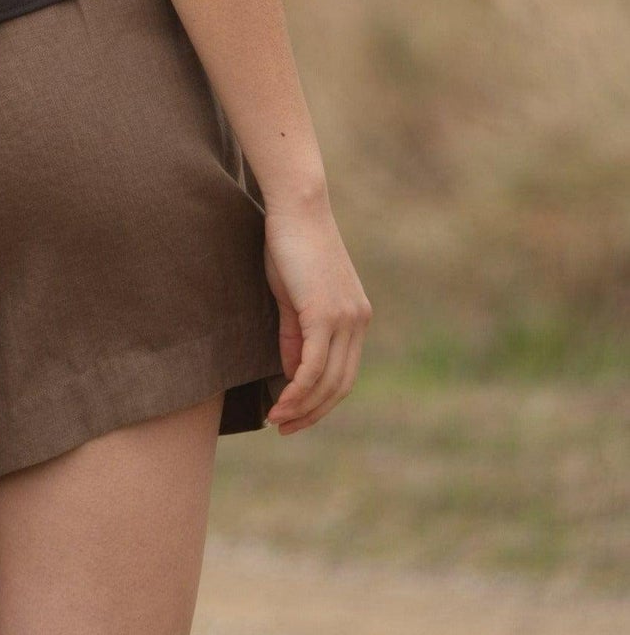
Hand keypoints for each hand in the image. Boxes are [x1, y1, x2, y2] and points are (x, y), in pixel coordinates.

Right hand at [262, 192, 370, 434]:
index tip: (296, 414)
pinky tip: (281, 402)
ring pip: (328, 381)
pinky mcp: (326, 315)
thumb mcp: (292, 295)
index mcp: (356, 317)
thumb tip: (294, 374)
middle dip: (313, 413)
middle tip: (285, 427)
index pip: (344, 374)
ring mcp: (345, 319)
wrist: (297, 207)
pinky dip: (298, 390)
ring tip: (277, 419)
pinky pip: (313, 366)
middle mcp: (358, 322)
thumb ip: (296, 334)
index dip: (321, 400)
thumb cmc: (289, 243)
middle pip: (340, 385)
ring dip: (302, 407)